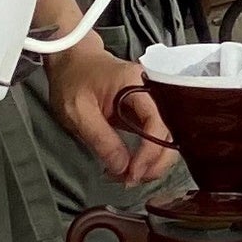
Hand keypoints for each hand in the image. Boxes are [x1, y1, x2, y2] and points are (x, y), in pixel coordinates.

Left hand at [44, 37, 176, 189]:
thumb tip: (122, 167)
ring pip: (164, 139)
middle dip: (154, 163)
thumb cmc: (73, 79)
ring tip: (125, 177)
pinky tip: (128, 166)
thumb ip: (100, 139)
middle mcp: (152, 93)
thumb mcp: (77, 111)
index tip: (132, 173)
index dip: (149, 152)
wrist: (72, 60)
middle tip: (129, 181)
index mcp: (137, 85)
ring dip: (150, 163)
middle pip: (169, 133)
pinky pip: (153, 137)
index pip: (157, 122)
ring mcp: (150, 103)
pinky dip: (145, 156)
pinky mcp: (144, 113)